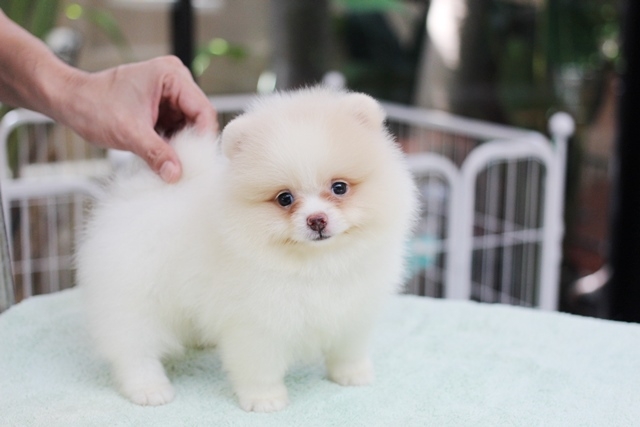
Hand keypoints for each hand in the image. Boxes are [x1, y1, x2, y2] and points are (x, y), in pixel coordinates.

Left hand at [56, 56, 217, 182]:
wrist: (69, 101)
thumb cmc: (93, 106)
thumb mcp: (129, 133)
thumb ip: (156, 154)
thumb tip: (177, 174)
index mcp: (171, 75)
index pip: (202, 109)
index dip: (203, 136)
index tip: (199, 161)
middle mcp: (175, 79)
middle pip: (198, 117)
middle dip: (192, 142)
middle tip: (185, 166)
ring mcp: (169, 93)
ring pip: (189, 125)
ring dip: (181, 144)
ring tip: (172, 162)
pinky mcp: (162, 106)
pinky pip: (177, 127)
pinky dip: (172, 143)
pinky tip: (164, 157)